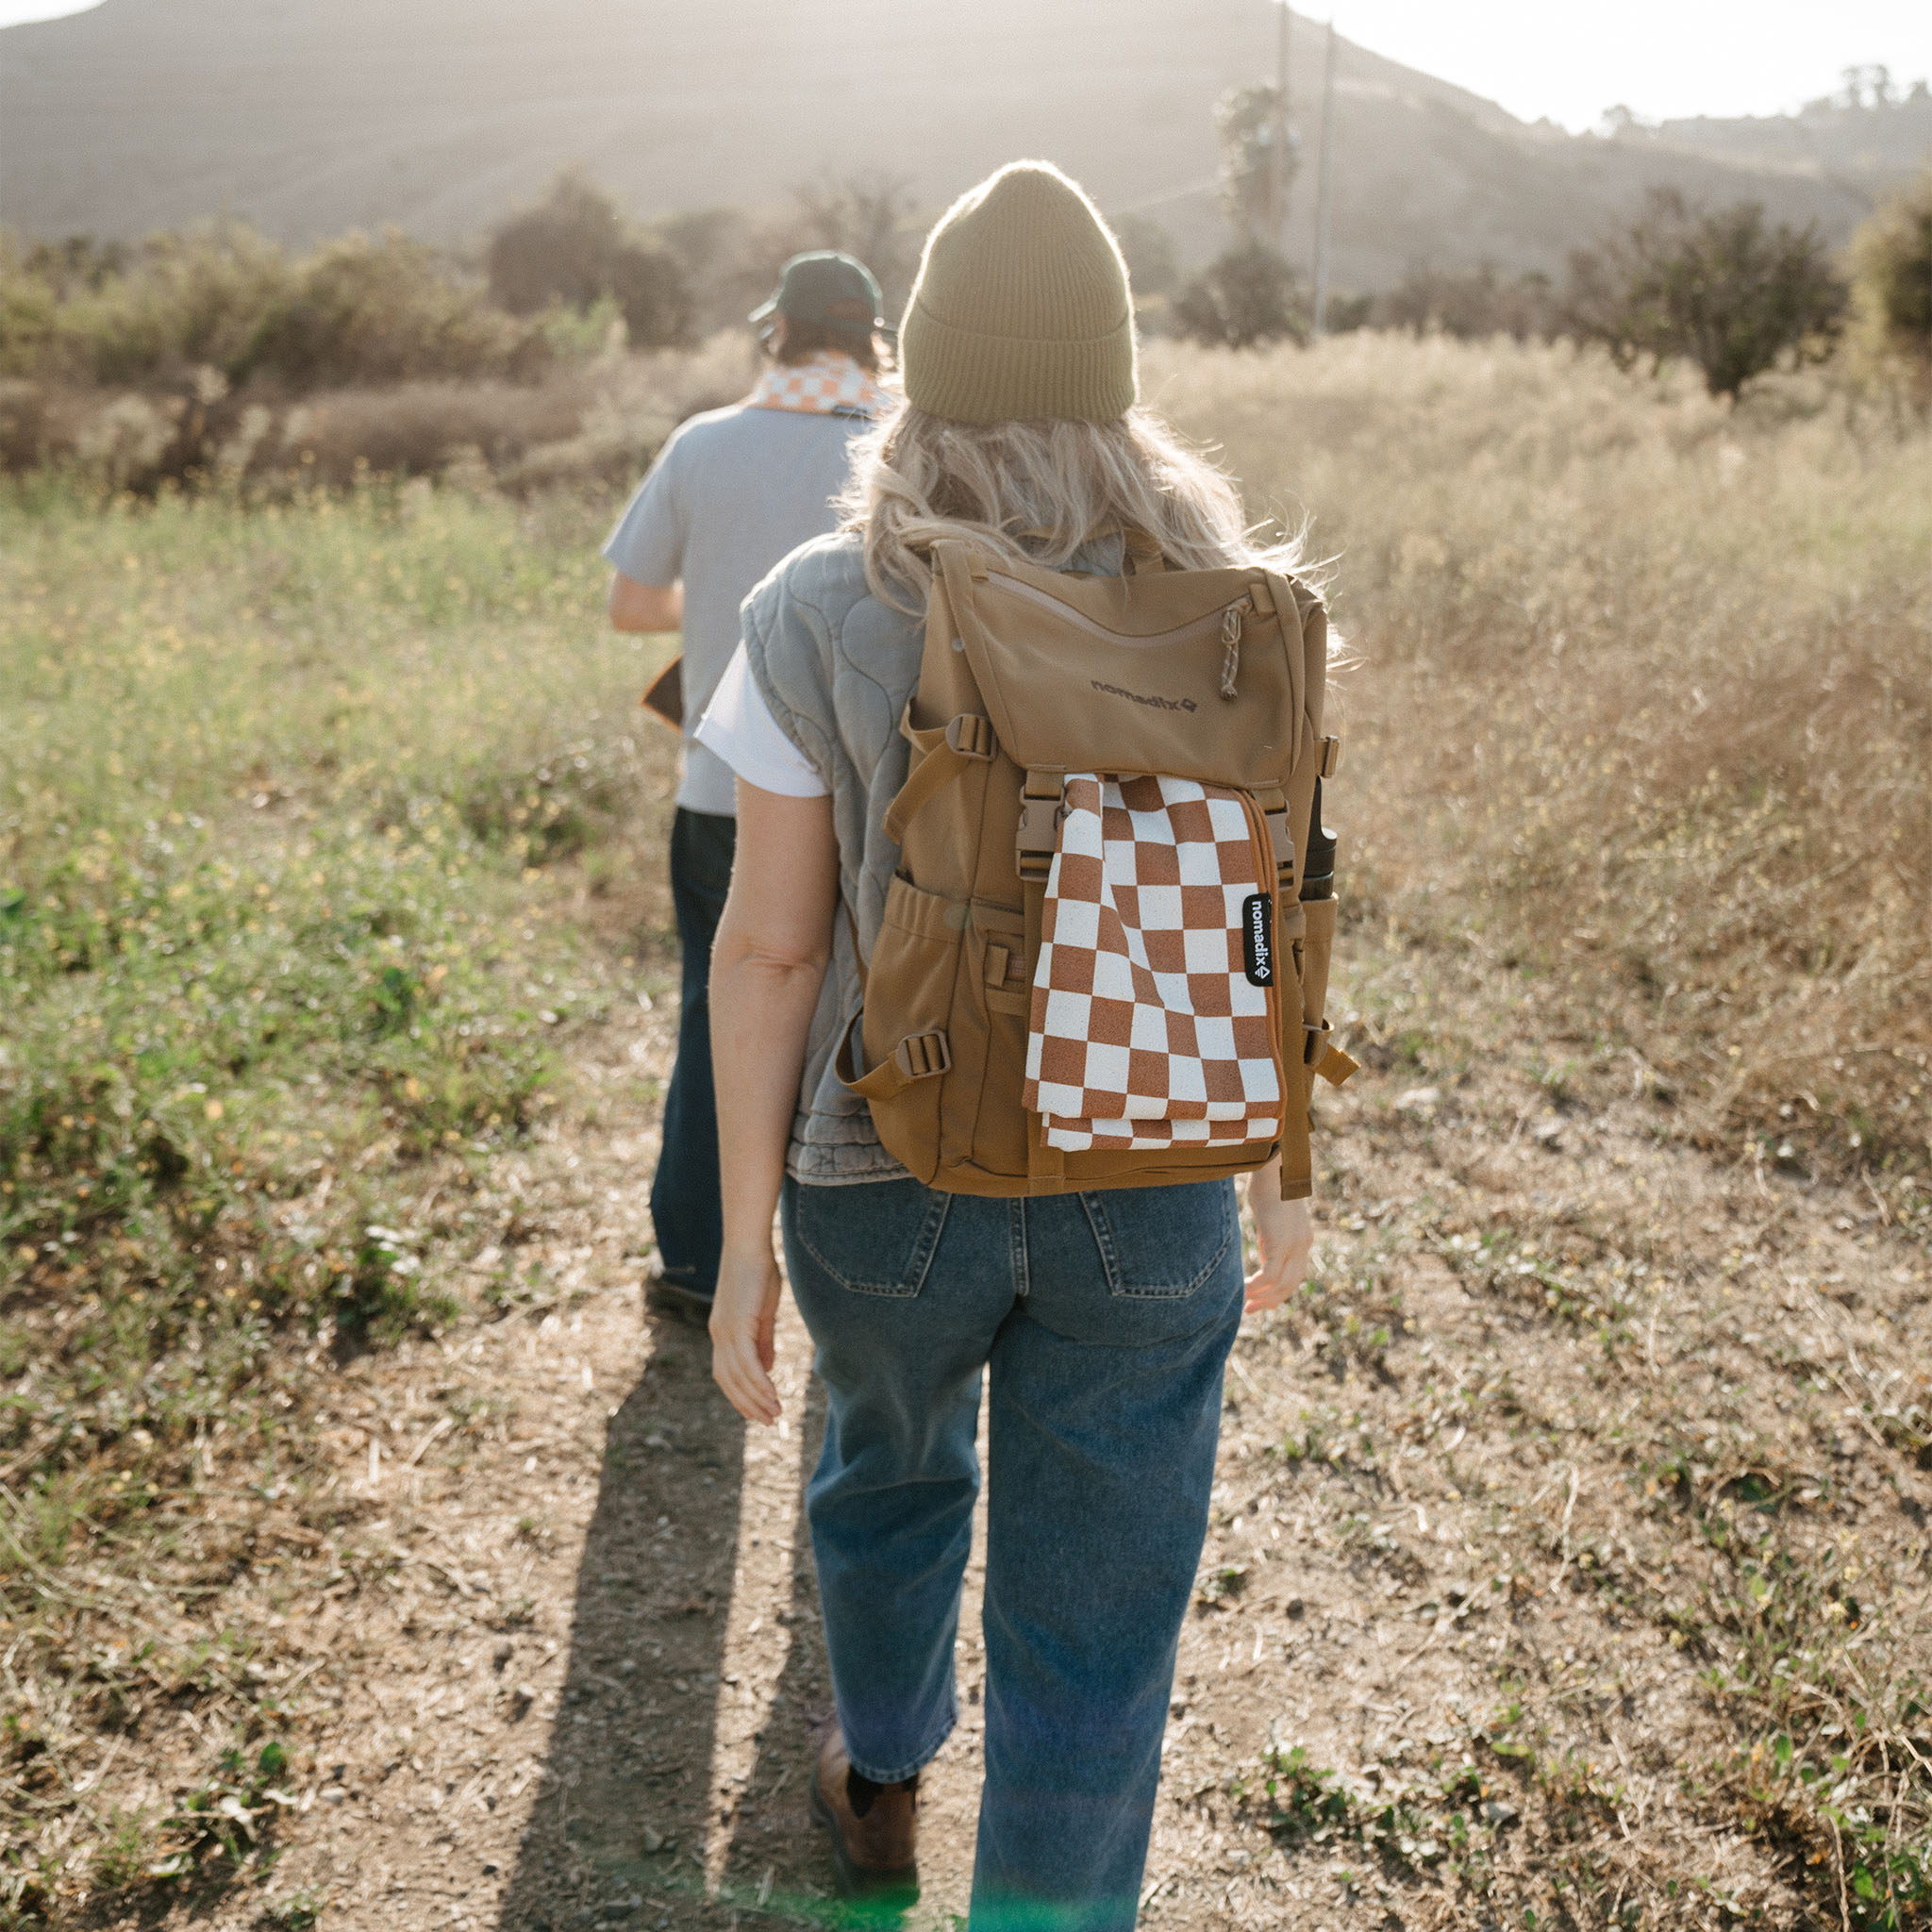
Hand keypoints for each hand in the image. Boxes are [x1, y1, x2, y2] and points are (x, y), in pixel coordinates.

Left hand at [710, 1247, 782, 1425]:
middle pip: (729, 1381)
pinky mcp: (737, 1326)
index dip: (740, 1395)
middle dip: (748, 1404)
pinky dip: (759, 1382)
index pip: (726, 1373)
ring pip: (739, 1377)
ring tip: (775, 1414)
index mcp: (723, 1331)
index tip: (757, 1411)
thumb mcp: (763, 1312)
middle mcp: (719, 1335)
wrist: (749, 1245)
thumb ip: (763, 1341)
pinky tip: (771, 1395)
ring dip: (757, 1398)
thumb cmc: (758, 1271)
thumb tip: (767, 1368)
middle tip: (769, 1421)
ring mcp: (725, 1331)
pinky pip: (747, 1364)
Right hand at [1243, 1163, 1312, 1314]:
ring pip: (1282, 1284)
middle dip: (1271, 1300)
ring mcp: (1293, 1245)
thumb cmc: (1268, 1184)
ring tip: (1245, 1304)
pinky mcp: (1280, 1243)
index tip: (1262, 1300)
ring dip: (1263, 1297)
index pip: (1296, 1275)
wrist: (1274, 1168)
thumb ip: (1272, 1236)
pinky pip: (1270, 1276)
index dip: (1280, 1291)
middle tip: (1250, 1309)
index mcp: (1302, 1238)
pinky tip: (1245, 1289)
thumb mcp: (1270, 1217)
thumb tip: (1265, 1254)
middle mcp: (1302, 1245)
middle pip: (1291, 1284)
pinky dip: (1257, 1287)